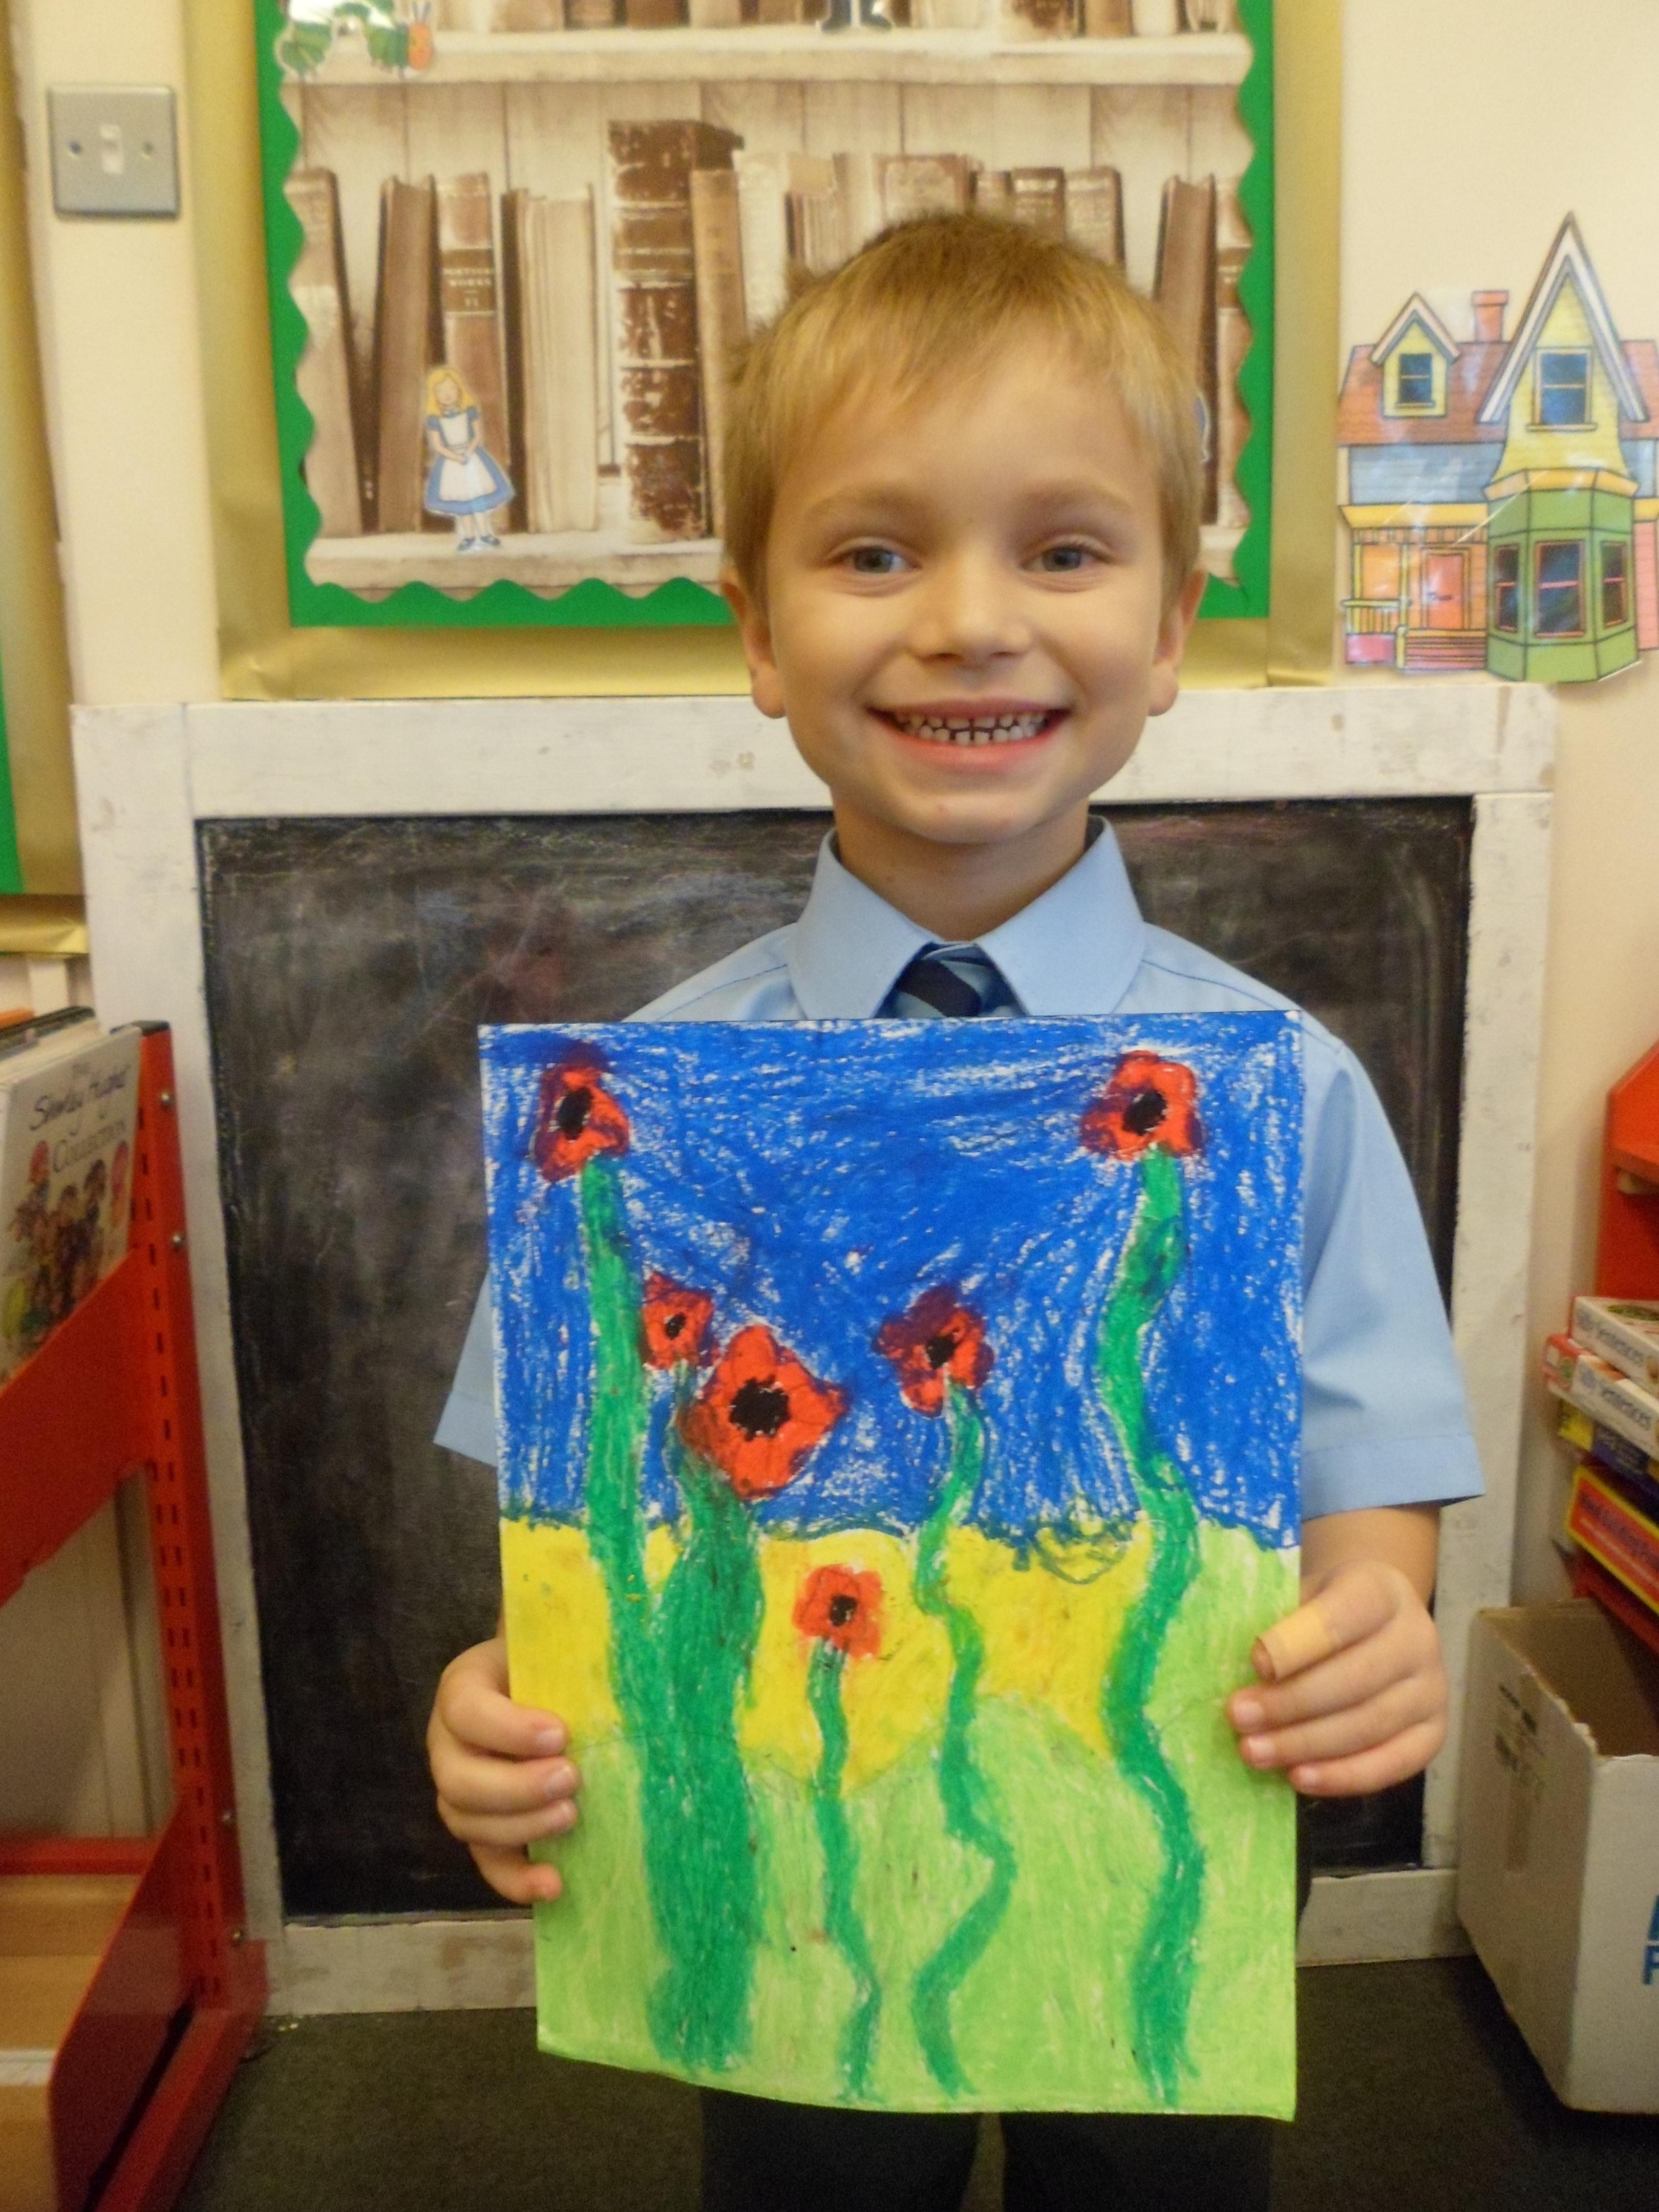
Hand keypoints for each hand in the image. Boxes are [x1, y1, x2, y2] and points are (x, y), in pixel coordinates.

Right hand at [426, 1633, 579, 1903]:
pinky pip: (487, 1861)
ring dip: (521, 1828)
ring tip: (572, 1817)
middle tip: (572, 1779)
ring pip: (467, 1822)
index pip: (466, 1710)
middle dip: (516, 1787)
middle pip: (458, 1779)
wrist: (552, 1681)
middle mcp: (449, 1741)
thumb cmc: (557, 1661)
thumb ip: (571, 1650)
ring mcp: (460, 1788)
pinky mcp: (482, 1827)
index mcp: (464, 1687)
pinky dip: (516, 1880)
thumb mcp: (557, 1646)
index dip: (508, 1730)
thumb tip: (620, 1645)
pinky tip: (554, 1885)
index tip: (560, 1734)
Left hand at [1225, 1559, 1446, 1796]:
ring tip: (1254, 1751)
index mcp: (1381, 1589)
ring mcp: (1432, 1688)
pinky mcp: (1433, 1733)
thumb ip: (1275, 1623)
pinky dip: (1343, 1776)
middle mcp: (1417, 1637)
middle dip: (1290, 1703)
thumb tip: (1233, 1670)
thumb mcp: (1298, 1595)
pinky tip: (1298, 1777)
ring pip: (1370, 1725)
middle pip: (1355, 1678)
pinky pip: (1393, 1764)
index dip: (1298, 1642)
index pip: (1344, 1615)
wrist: (1372, 1620)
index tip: (1255, 1663)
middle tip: (1239, 1717)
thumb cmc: (1318, 1609)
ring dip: (1306, 1744)